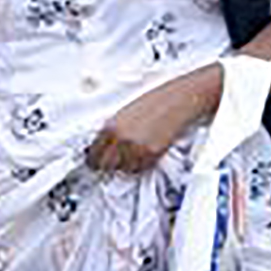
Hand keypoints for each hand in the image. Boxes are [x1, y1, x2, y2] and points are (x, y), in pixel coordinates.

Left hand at [86, 77, 208, 175]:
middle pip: (105, 165)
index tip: (94, 163)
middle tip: (112, 163)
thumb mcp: (123, 115)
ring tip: (132, 154)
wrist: (177, 101)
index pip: (93, 154)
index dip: (93, 160)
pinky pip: (139, 168)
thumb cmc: (152, 104)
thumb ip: (111, 132)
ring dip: (125, 165)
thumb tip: (98, 148)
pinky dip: (140, 165)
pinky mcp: (151, 154)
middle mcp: (121, 139)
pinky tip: (144, 154)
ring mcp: (136, 148)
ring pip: (123, 169)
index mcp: (110, 127)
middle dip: (107, 165)